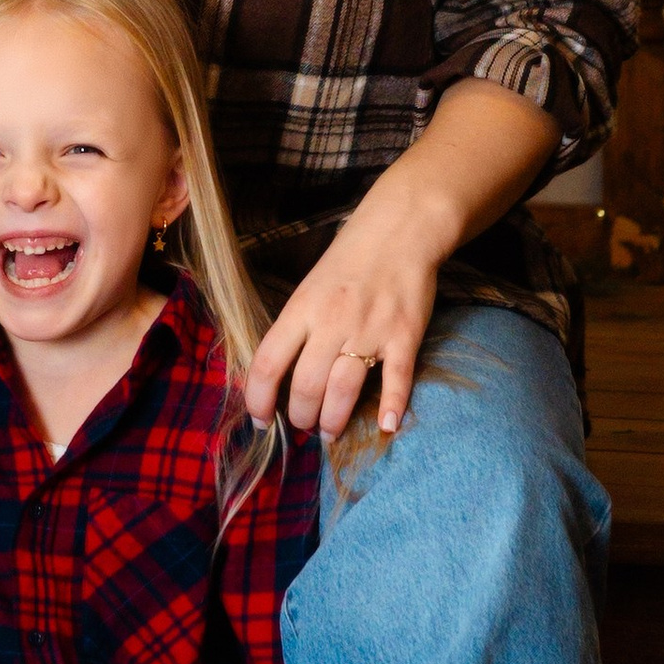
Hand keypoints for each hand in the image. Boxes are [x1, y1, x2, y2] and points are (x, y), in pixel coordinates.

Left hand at [248, 83, 561, 440]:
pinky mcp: (405, 336)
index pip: (267, 363)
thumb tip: (276, 375)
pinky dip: (391, 408)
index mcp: (301, 309)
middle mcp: (331, 322)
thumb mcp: (309, 288)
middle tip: (305, 425)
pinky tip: (385, 426)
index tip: (262, 419)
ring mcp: (370, 330)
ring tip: (330, 432)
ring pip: (343, 390)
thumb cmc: (348, 261)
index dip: (258, 399)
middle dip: (301, 416)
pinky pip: (396, 380)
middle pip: (305, 386)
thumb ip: (296, 329)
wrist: (400, 231)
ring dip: (334, 421)